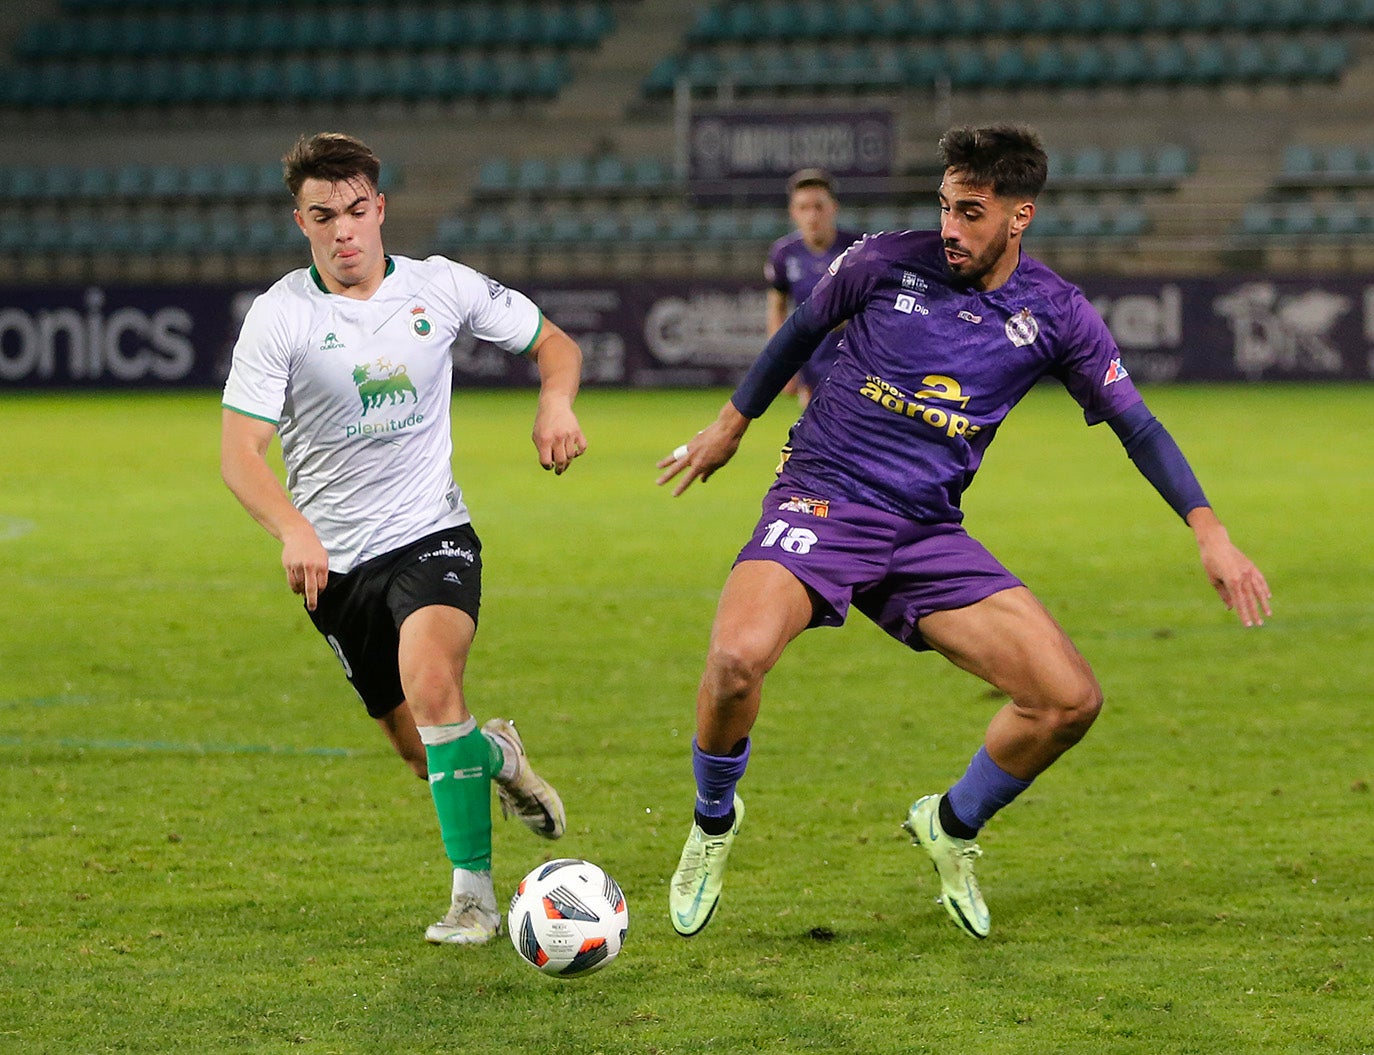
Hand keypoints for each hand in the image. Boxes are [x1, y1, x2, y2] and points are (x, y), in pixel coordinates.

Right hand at [281, 526, 329, 610]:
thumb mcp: (323, 558)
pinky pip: (291, 581)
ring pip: (299, 586)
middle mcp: (310, 566)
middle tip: (312, 608)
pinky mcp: (288, 565)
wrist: (299, 535)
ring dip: (301, 592)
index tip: (319, 593)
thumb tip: (319, 590)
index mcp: (321, 565)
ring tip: (303, 592)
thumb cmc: (314, 549)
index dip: (320, 591)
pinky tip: (297, 590)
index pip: (321, 585)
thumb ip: (322, 573)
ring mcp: (298, 566)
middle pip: (311, 588)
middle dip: (312, 601)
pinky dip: (294, 588)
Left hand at [533, 401, 586, 474]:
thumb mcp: (537, 435)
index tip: (549, 465)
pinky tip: (574, 452)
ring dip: (568, 462)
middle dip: (560, 469)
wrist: (554, 404)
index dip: (547, 466)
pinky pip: (582, 447)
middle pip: (561, 461)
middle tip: (559, 471)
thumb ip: (542, 450)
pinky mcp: (577, 431)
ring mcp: (568, 434)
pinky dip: (579, 452)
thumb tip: (552, 464)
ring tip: (565, 463)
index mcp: (545, 439)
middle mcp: (557, 437)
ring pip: (571, 456)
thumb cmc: (544, 423)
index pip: (546, 461)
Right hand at [656, 401, 749, 496]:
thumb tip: (701, 479)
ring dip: (666, 462)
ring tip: (658, 466)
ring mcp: (691, 448)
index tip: (673, 494)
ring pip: (676, 456)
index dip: (680, 488)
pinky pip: (685, 450)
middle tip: (658, 483)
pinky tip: (685, 455)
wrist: (726, 428)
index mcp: (700, 464)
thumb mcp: (720, 462)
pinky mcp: (693, 441)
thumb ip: (709, 471)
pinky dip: (682, 454)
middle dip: (666, 476)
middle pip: (676, 468)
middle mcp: (693, 457)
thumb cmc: (727, 447)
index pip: (687, 479)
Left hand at [1189, 510, 1271, 626]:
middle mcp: (1242, 576)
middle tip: (1259, 624)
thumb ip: (1223, 594)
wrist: (1215, 542)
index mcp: (1231, 581)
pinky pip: (1260, 579)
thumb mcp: (1213, 579)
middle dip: (1254, 612)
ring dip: (1263, 603)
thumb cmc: (1210, 562)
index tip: (1248, 625)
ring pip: (1258, 590)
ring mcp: (1248, 570)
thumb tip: (1230, 608)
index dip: (1243, 614)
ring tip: (1268, 614)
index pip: (1239, 602)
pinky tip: (1268, 596)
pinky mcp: (1251, 566)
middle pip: (1250, 598)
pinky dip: (1264, 588)